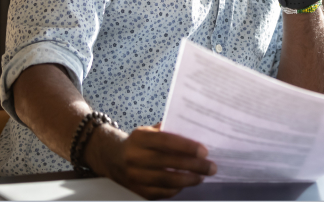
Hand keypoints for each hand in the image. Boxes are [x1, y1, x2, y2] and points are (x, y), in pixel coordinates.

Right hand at [85, 122, 216, 199]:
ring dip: (188, 180)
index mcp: (140, 138)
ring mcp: (134, 176)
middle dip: (193, 166)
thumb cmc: (139, 142)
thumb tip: (196, 133)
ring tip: (202, 177)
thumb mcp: (149, 131)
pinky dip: (176, 189)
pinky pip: (160, 193)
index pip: (166, 141)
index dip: (186, 146)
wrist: (112, 157)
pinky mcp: (137, 190)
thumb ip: (168, 131)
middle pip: (168, 163)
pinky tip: (187, 184)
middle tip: (211, 167)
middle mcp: (135, 157)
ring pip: (165, 181)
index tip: (204, 151)